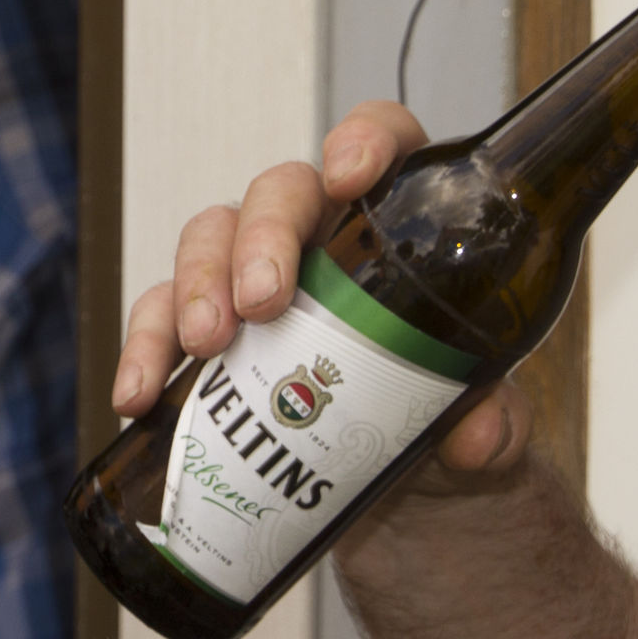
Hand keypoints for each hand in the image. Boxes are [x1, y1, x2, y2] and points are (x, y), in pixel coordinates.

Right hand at [110, 101, 526, 475]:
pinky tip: (140, 394)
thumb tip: (479, 436)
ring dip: (197, 284)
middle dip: (260, 237)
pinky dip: (145, 348)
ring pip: (208, 238)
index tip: (350, 175)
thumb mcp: (488, 429)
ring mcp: (255, 280)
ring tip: (206, 345)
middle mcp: (321, 237)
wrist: (401, 497)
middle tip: (265, 300)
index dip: (363, 141)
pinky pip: (160, 315)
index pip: (382, 144)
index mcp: (397, 226)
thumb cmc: (443, 425)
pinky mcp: (209, 336)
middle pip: (279, 192)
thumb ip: (497, 423)